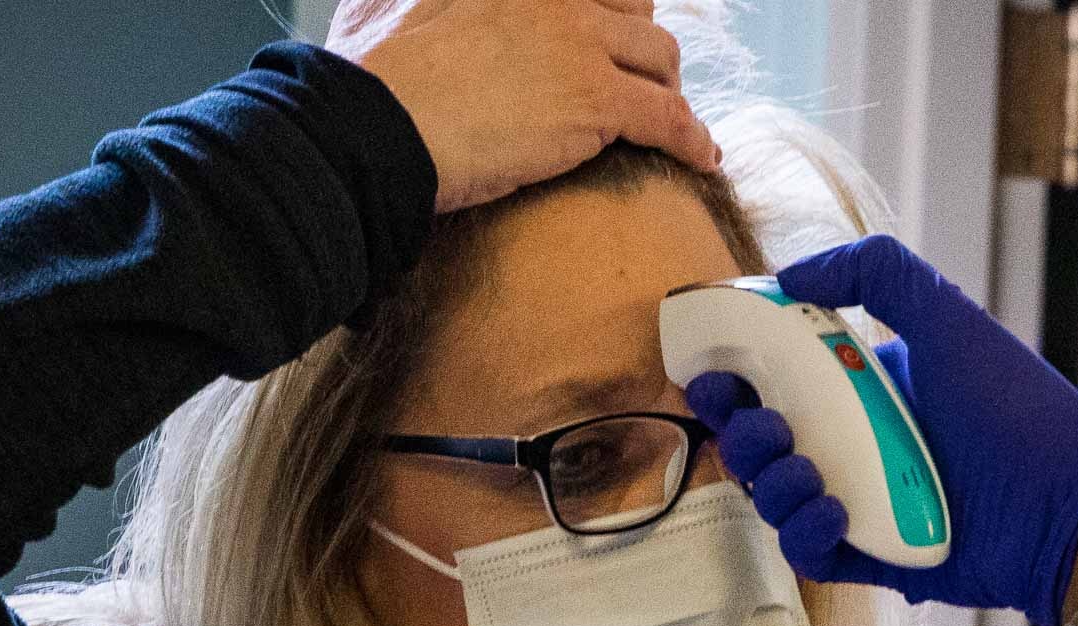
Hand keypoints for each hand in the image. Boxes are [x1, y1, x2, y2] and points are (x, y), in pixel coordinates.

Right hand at [327, 0, 719, 214]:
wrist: (379, 128)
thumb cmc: (376, 86)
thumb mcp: (399, 13)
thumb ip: (439, 6)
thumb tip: (421, 9)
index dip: (613, 17)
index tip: (614, 47)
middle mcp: (557, 0)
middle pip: (636, 16)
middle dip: (645, 56)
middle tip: (642, 92)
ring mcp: (580, 44)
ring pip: (662, 61)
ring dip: (670, 94)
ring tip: (671, 127)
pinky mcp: (596, 99)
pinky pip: (670, 117)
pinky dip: (692, 139)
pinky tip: (700, 157)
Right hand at [686, 235, 1077, 625]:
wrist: (1069, 499)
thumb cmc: (1013, 406)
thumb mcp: (947, 317)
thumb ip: (877, 273)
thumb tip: (792, 274)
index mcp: (853, 388)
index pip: (769, 384)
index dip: (730, 381)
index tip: (713, 374)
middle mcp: (846, 444)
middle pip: (756, 444)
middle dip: (741, 435)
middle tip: (768, 426)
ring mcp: (853, 501)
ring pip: (772, 498)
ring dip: (771, 484)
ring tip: (809, 472)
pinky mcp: (866, 554)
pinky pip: (807, 550)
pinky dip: (805, 531)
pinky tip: (836, 511)